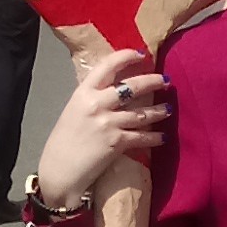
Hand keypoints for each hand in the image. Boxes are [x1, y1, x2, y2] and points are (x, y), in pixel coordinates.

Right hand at [34, 46, 169, 208]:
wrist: (58, 171)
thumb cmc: (62, 142)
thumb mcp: (73, 111)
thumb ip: (92, 99)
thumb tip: (112, 91)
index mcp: (83, 92)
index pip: (107, 65)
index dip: (127, 56)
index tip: (141, 55)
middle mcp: (96, 104)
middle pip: (132, 86)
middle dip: (153, 81)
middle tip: (165, 80)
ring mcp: (108, 123)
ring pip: (142, 112)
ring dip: (158, 111)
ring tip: (168, 109)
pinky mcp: (116, 142)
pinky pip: (142, 137)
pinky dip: (154, 137)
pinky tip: (162, 137)